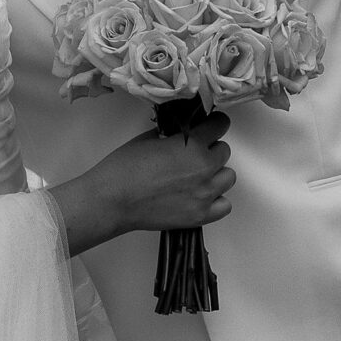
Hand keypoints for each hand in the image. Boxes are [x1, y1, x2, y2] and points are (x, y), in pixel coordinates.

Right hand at [49, 112, 234, 254]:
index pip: (220, 125)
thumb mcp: (148, 139)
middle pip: (224, 151)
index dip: (213, 124)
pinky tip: (200, 196)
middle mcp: (204, 168)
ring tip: (197, 176)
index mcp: (192, 145)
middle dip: (210, 150)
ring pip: (228, 177)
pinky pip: (224, 205)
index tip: (210, 127)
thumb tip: (179, 135)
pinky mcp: (199, 215)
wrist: (112, 201)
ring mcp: (204, 194)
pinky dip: (216, 199)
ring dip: (215, 173)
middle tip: (193, 154)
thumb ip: (172, 135)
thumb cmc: (124, 169)